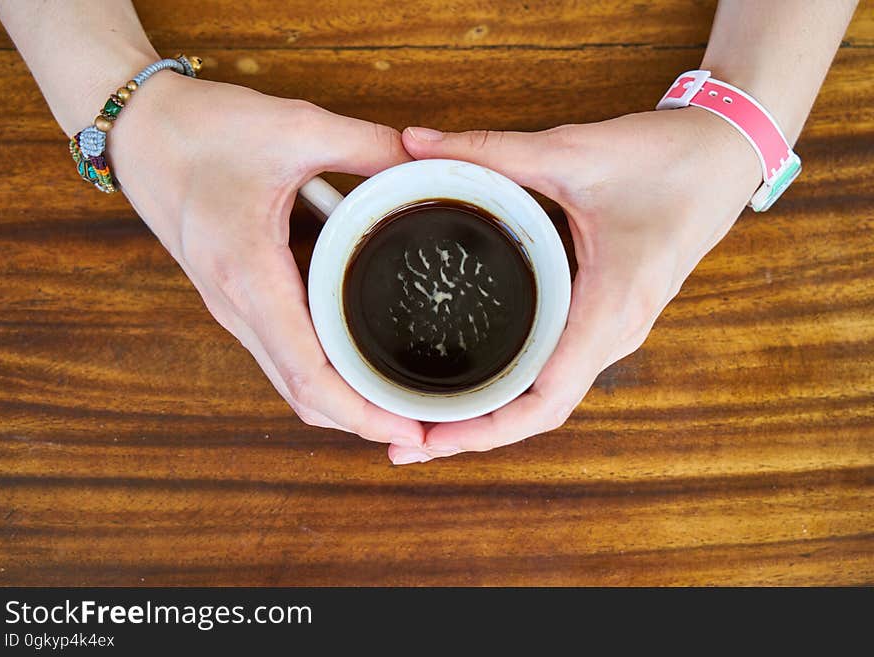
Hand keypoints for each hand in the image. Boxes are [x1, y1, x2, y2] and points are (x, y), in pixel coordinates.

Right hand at [108, 72, 424, 447]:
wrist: (135, 130)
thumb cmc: (200, 130)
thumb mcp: (295, 127)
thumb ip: (367, 147)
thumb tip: (423, 168)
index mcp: (251, 277)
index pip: (309, 375)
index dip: (362, 413)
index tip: (410, 431)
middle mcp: (238, 308)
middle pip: (301, 396)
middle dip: (362, 420)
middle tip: (420, 425)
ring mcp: (233, 308)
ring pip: (289, 382)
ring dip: (341, 402)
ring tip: (398, 399)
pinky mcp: (235, 298)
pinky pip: (281, 354)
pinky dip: (321, 374)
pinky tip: (359, 358)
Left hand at [390, 108, 761, 463]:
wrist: (726, 156)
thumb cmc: (666, 160)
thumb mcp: (572, 152)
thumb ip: (489, 151)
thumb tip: (414, 144)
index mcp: (610, 307)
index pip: (547, 400)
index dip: (487, 430)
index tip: (433, 438)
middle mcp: (614, 332)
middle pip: (540, 411)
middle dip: (475, 434)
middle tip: (408, 441)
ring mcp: (614, 329)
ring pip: (549, 396)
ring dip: (492, 417)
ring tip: (431, 422)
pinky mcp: (608, 316)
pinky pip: (558, 368)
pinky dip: (514, 388)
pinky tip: (477, 383)